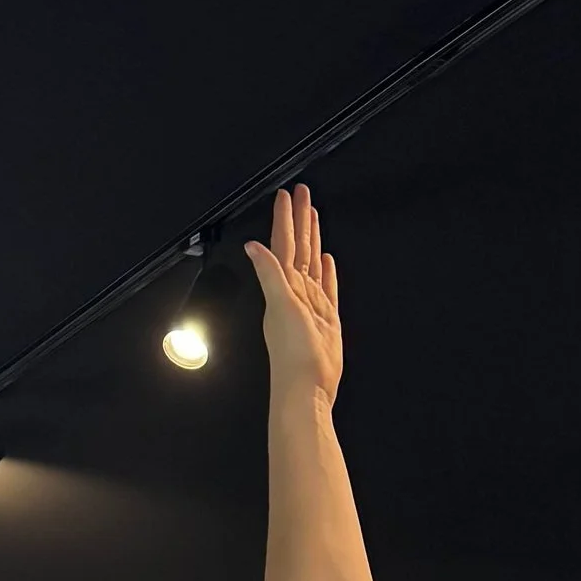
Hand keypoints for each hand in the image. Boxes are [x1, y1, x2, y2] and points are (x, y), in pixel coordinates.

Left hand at [245, 181, 341, 402]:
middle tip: (302, 193)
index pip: (283, 245)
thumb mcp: (280, 308)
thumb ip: (268, 275)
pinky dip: (327, 271)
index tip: (286, 195)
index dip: (285, 219)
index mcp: (283, 287)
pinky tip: (327, 260)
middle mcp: (296, 292)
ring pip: (312, 262)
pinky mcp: (326, 318)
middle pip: (298, 247)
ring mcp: (312, 304)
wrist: (307, 388)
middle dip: (300, 220)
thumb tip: (253, 247)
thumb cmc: (293, 355)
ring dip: (312, 239)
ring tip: (313, 216)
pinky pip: (327, 287)